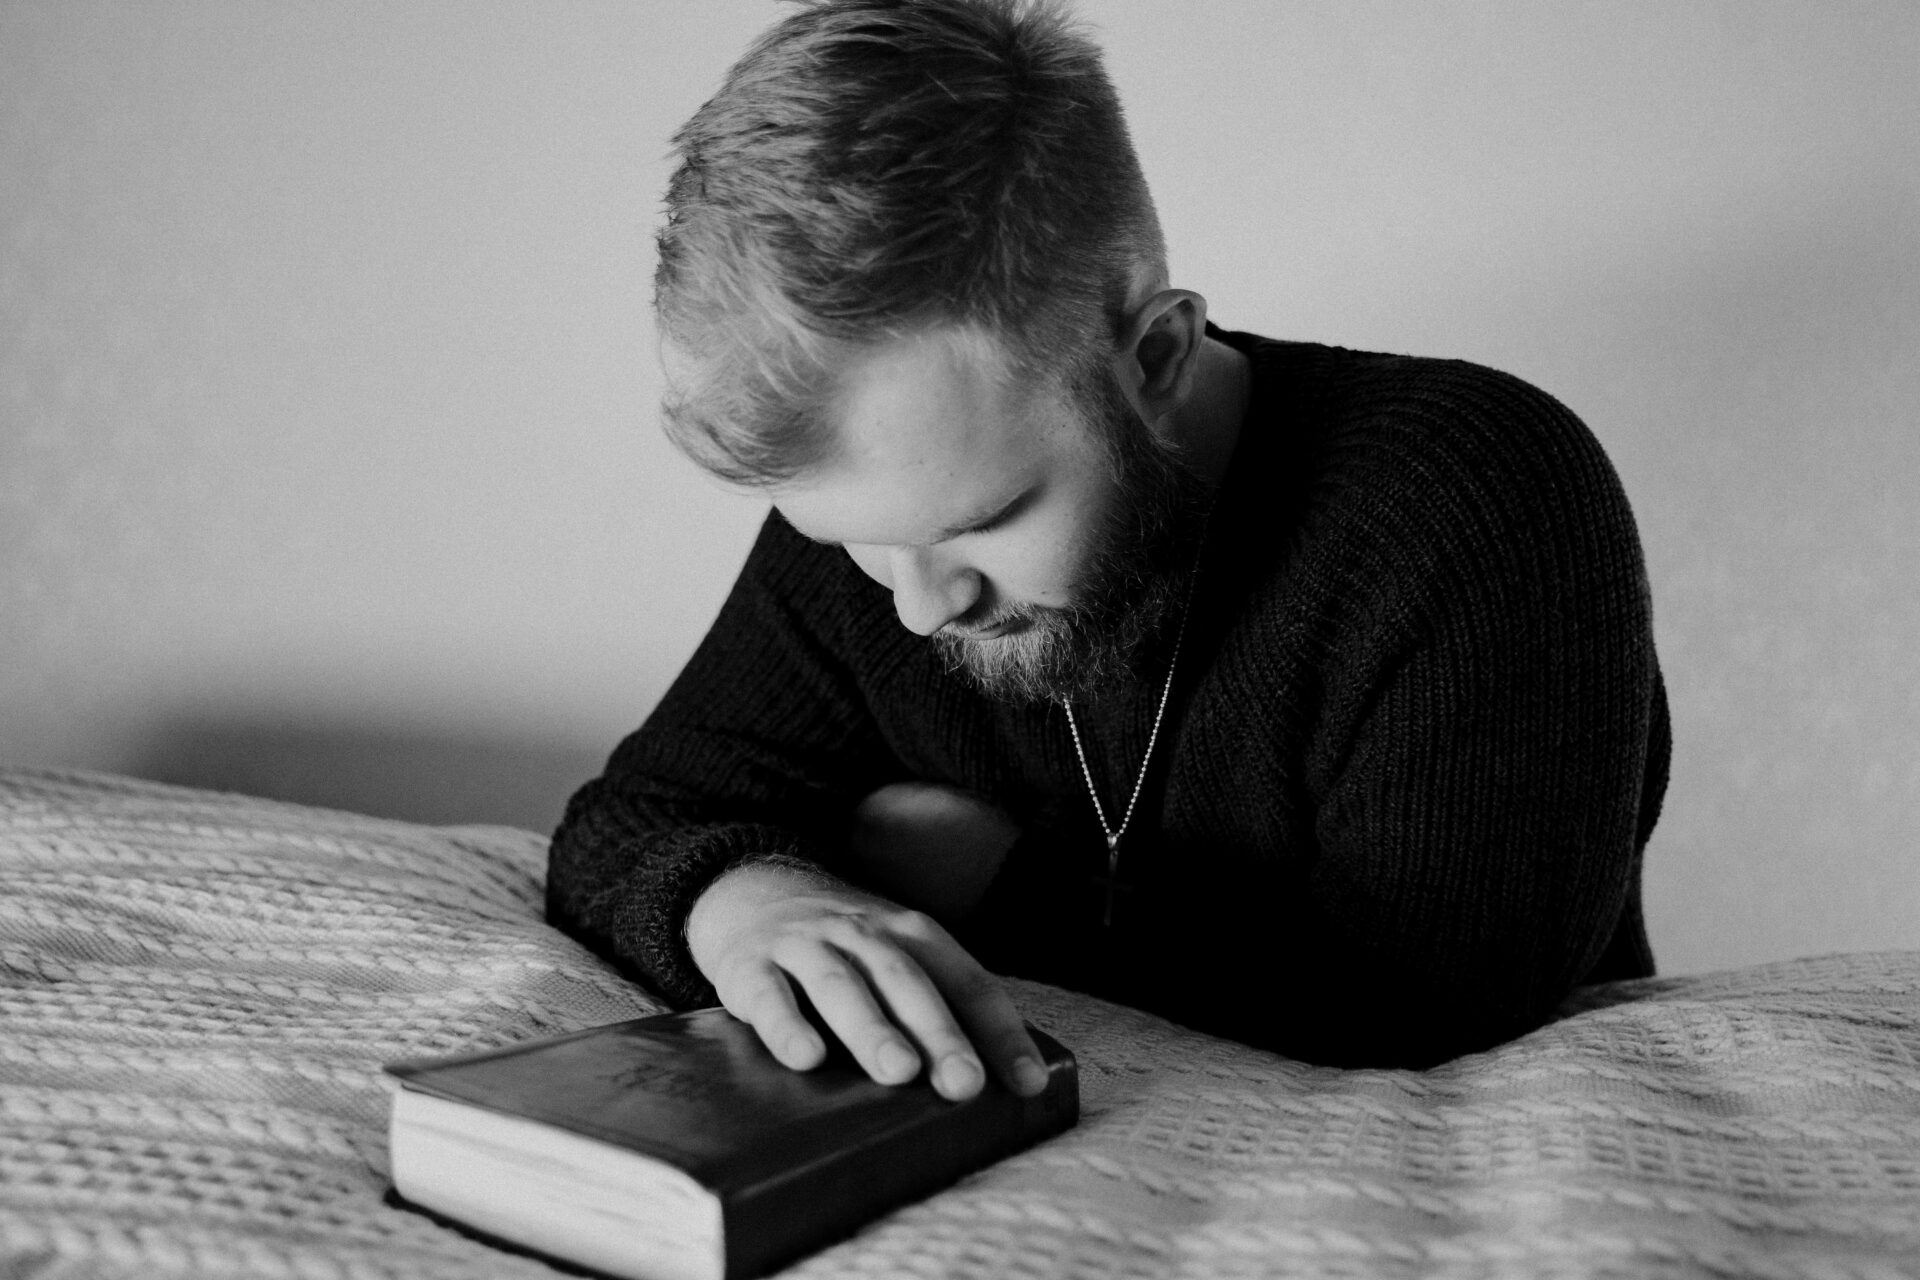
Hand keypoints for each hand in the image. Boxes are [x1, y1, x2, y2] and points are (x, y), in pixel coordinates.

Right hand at [686, 860, 1047, 1101]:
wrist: (751, 891)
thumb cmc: (844, 948)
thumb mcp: (894, 957)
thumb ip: (936, 1004)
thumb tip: (995, 1082)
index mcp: (912, 935)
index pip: (967, 981)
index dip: (1001, 1032)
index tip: (1029, 1083)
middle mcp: (862, 934)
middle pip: (908, 982)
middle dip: (940, 1034)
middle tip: (964, 1084)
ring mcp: (804, 946)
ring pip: (842, 987)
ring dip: (873, 1029)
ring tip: (899, 1072)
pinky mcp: (749, 966)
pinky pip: (769, 997)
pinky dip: (787, 1026)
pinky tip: (805, 1058)